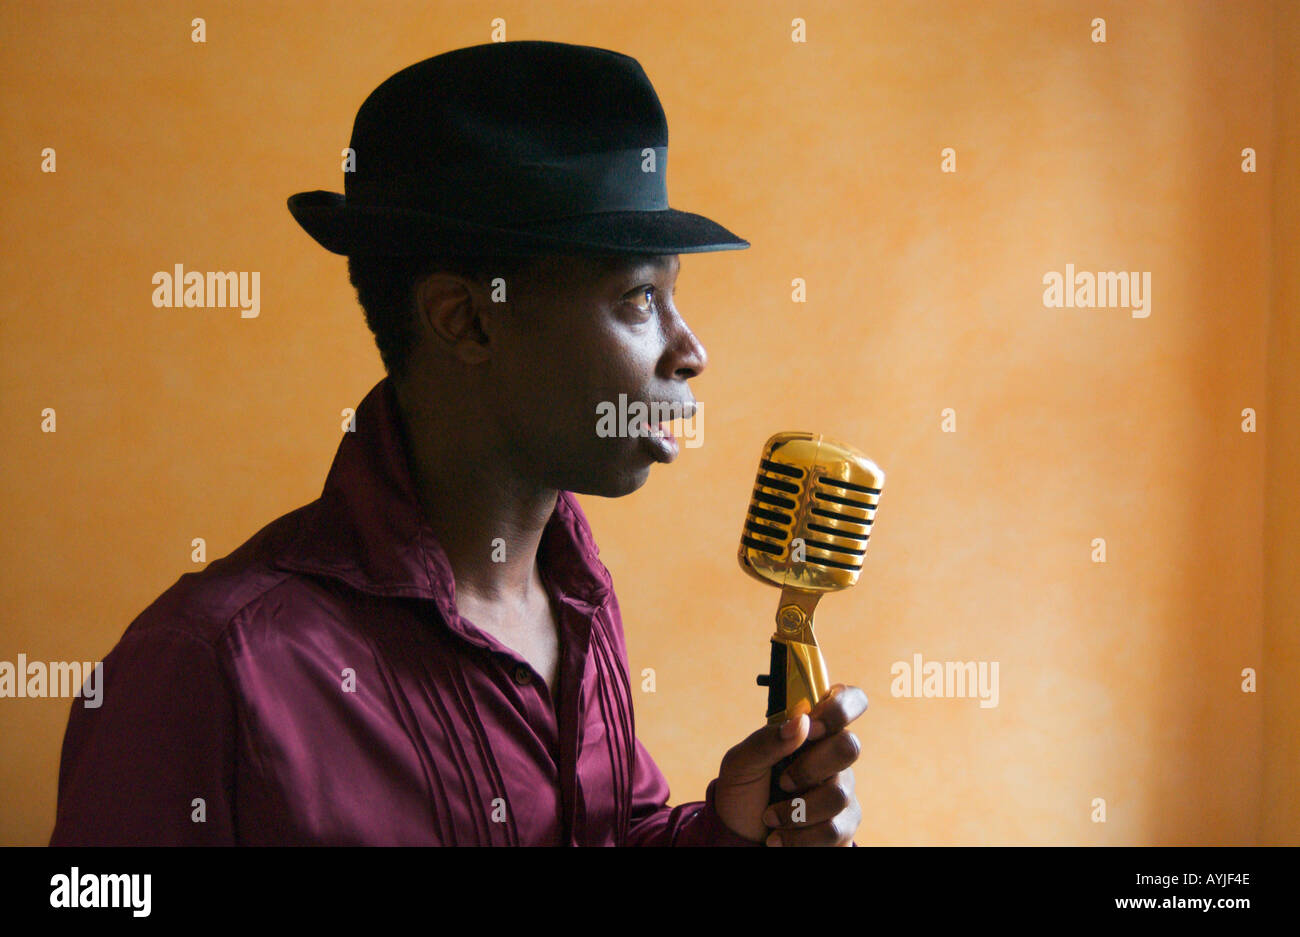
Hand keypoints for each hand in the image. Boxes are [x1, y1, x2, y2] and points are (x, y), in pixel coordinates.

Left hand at [710, 684, 866, 845]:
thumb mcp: (740, 763)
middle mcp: (832, 757)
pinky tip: (778, 838)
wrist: (738, 835)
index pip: (848, 700)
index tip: (812, 727)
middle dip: (810, 768)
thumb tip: (802, 721)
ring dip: (796, 810)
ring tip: (770, 818)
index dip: (840, 707)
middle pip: (850, 746)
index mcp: (811, 730)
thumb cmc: (743, 790)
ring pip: (838, 794)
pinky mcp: (843, 826)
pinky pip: (834, 829)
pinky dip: (799, 837)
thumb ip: (767, 740)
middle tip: (783, 781)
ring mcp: (842, 790)